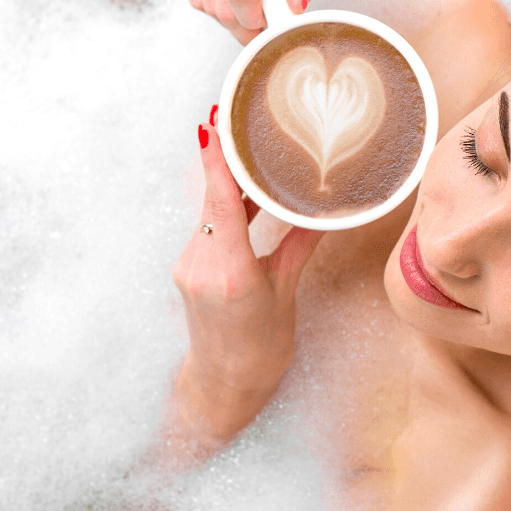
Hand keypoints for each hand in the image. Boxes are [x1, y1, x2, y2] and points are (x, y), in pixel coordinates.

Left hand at [169, 122, 323, 454]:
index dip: (216, 161)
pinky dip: (225, 210)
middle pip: (214, 200)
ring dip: (229, 187)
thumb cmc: (261, 350)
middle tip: (239, 122)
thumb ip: (298, 246)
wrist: (223, 388)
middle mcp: (202, 265)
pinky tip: (245, 197)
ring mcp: (189, 266)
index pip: (220, 203)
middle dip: (228, 163)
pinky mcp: (186, 268)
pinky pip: (207, 228)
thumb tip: (324, 210)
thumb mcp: (286, 295)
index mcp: (230, 273)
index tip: (212, 124)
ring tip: (251, 155)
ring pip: (210, 212)